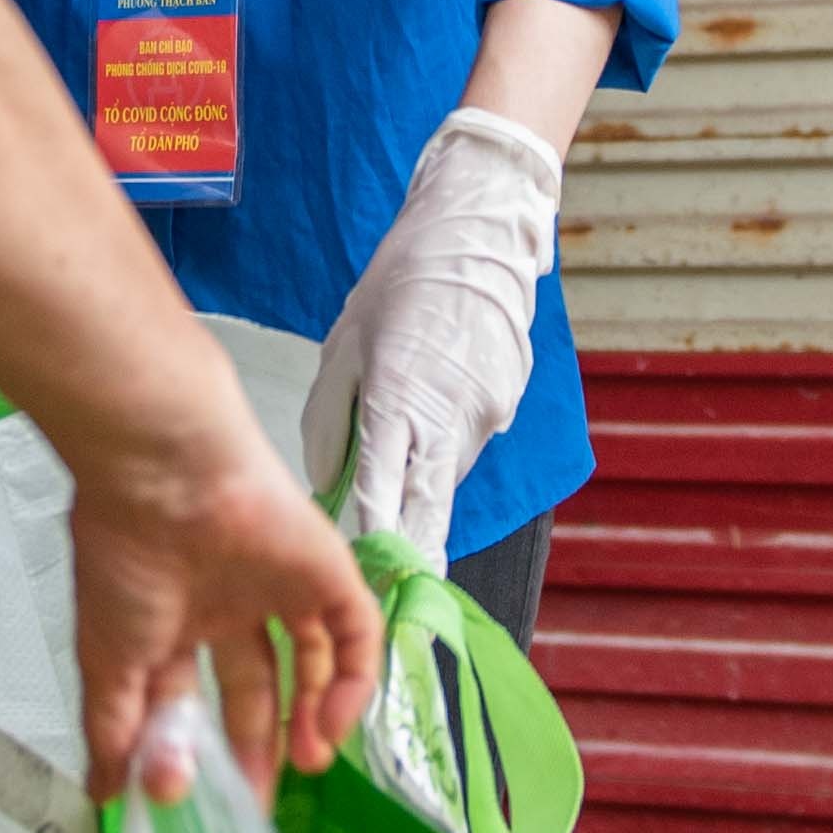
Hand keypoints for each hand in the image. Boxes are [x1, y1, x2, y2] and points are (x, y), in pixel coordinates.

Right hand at [66, 409, 383, 802]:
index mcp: (171, 619)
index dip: (193, 747)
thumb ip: (111, 731)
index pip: (188, 696)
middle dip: (256, 746)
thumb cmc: (127, 559)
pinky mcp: (328, 574)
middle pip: (254, 686)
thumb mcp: (108, 661)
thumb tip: (104, 796)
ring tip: (305, 767)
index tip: (192, 798)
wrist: (168, 479)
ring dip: (311, 719)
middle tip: (256, 803)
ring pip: (310, 662)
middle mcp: (228, 603)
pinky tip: (329, 731)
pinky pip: (353, 637)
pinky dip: (349, 688)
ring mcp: (281, 587)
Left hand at [302, 109, 562, 550]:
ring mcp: (485, 410)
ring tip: (400, 473)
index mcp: (396, 395)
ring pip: (446, 475)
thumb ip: (331, 419)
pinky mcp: (506, 403)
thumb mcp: (344, 344)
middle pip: (429, 506)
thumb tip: (326, 482)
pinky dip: (447, 444)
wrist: (477, 233)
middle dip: (416, 555)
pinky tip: (436, 408)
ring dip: (424, 487)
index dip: (376, 540)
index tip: (368, 580)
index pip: (383, 488)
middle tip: (405, 599)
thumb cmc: (400, 282)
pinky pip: (467, 442)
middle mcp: (446, 411)